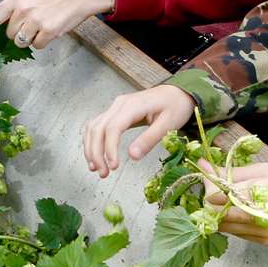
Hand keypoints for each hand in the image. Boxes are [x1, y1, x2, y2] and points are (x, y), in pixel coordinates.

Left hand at [0, 0, 113, 50]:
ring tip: (42, 27)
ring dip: (30, 39)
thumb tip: (0, 25)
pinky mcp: (48, 31)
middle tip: (33, 25)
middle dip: (19, 34)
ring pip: (22, 42)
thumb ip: (16, 7)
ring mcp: (36, 20)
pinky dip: (43, 42)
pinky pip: (37, 45)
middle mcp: (23, 9)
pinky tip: (51, 30)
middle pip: (10, 34)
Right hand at [82, 84, 196, 177]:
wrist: (176, 93)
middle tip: (103, 173)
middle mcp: (119, 104)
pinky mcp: (115, 112)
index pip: (113, 128)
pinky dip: (93, 141)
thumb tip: (133, 156)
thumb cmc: (175, 106)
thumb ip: (149, 139)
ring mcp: (115, 107)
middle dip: (96, 152)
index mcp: (133, 106)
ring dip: (91, 148)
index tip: (113, 166)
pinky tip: (95, 155)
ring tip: (96, 168)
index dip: (110, 149)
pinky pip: (97, 126)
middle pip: (98, 128)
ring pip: (94, 127)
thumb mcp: (168, 124)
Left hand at [202, 159, 267, 243]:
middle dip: (211, 196)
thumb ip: (231, 172)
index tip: (207, 168)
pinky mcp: (266, 240)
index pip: (214, 199)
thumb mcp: (263, 169)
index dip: (207, 182)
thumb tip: (203, 165)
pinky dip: (233, 218)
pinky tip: (242, 203)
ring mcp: (262, 235)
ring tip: (231, 189)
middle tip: (217, 177)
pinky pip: (238, 231)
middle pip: (215, 215)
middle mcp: (257, 224)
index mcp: (256, 202)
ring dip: (220, 208)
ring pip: (224, 225)